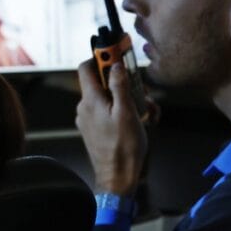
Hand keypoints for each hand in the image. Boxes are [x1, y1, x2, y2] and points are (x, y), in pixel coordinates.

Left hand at [75, 59, 149, 196]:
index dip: (100, 58)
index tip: (116, 53)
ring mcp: (88, 119)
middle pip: (101, 83)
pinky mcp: (94, 129)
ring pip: (107, 98)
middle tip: (140, 92)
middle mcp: (85, 107)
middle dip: (122, 83)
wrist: (117, 177)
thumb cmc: (124, 147)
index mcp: (90, 101)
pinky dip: (122, 112)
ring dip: (127, 100)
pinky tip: (139, 122)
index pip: (86, 68)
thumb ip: (120, 87)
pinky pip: (108, 112)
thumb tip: (115, 66)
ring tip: (146, 112)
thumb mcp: (128, 113)